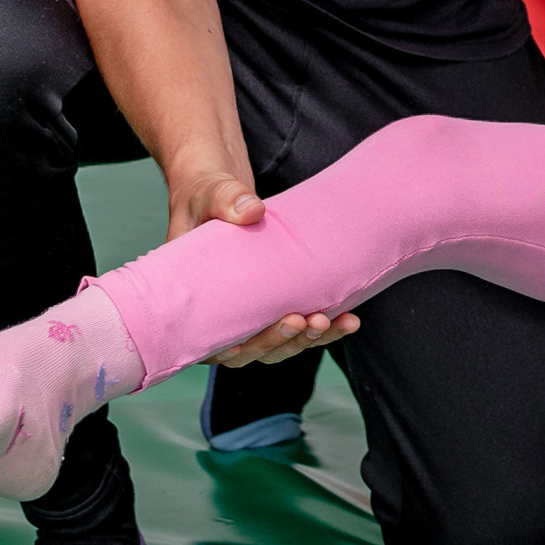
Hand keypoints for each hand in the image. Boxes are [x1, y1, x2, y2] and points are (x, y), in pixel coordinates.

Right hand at [166, 169, 360, 366]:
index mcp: (194, 297)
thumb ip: (226, 200)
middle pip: (250, 348)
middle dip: (278, 341)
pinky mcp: (278, 300)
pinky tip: (349, 319)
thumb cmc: (205, 196)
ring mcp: (253, 310)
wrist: (223, 192)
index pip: (207, 340)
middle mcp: (223, 312)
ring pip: (280, 342)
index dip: (224, 351)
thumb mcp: (209, 194)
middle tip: (302, 320)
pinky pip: (301, 323)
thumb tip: (252, 209)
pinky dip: (326, 326)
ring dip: (308, 338)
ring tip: (334, 322)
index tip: (240, 349)